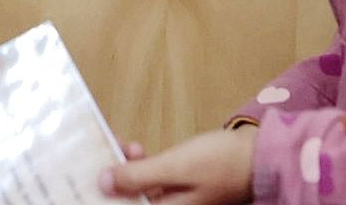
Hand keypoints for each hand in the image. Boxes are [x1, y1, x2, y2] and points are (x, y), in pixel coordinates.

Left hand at [99, 127, 255, 203]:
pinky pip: (152, 181)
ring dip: (127, 168)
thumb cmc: (220, 163)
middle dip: (113, 178)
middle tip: (103, 151)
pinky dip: (143, 166)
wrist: (259, 156)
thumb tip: (102, 184)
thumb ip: (138, 176)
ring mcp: (175, 202)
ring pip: (139, 189)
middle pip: (129, 201)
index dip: (104, 196)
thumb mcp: (175, 167)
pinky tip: (138, 150)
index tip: (86, 176)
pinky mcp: (181, 188)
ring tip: (126, 146)